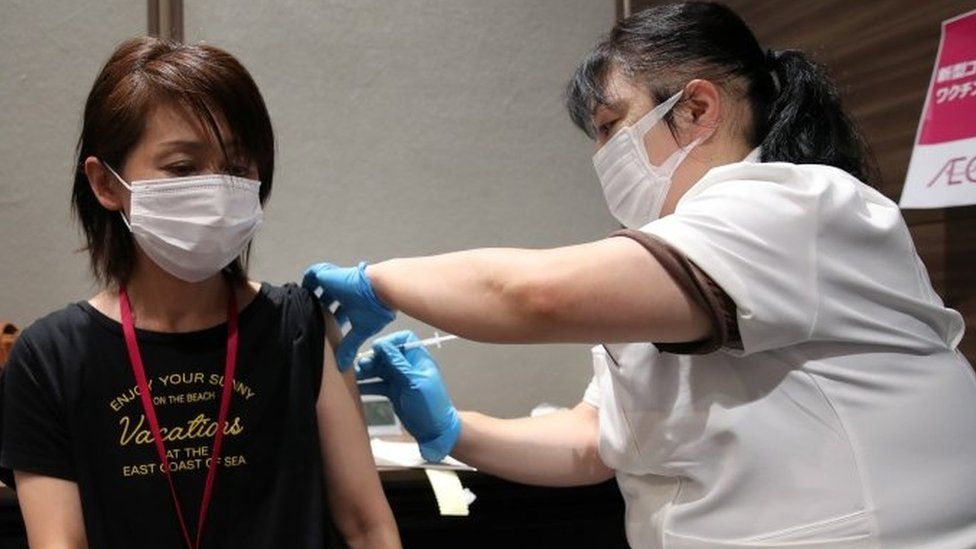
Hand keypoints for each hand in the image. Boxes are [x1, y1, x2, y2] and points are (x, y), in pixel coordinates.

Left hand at [303, 261, 395, 370]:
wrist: (379, 289)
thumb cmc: (375, 308)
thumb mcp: (361, 330)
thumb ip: (350, 345)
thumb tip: (344, 365)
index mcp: (352, 304)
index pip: (337, 312)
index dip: (330, 320)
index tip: (323, 330)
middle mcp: (343, 293)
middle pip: (326, 300)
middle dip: (318, 309)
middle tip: (308, 320)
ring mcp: (335, 283)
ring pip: (317, 288)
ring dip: (310, 296)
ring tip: (300, 306)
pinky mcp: (327, 275)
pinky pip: (311, 275)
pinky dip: (306, 283)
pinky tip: (300, 293)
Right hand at [357, 331, 460, 462]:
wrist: (434, 431)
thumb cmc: (429, 405)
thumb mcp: (414, 383)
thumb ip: (398, 364)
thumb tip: (382, 344)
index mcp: (418, 359)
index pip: (404, 339)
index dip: (389, 341)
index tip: (376, 349)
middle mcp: (408, 366)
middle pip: (387, 355)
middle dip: (373, 358)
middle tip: (360, 366)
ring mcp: (400, 379)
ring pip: (380, 369)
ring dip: (367, 371)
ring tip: (354, 376)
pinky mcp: (393, 392)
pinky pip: (377, 384)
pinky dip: (367, 385)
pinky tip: (355, 386)